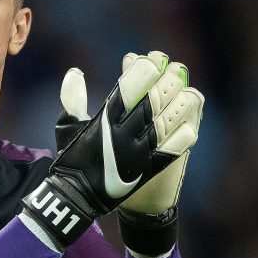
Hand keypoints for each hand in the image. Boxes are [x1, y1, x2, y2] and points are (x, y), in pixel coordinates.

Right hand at [22, 51, 202, 248]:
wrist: (77, 198)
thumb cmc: (72, 160)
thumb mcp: (67, 128)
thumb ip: (72, 99)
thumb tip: (74, 72)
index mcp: (103, 121)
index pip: (127, 88)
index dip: (143, 70)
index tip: (153, 58)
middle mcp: (122, 135)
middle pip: (152, 102)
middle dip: (167, 82)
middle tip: (177, 70)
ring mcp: (137, 153)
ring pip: (166, 123)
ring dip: (179, 106)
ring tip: (188, 93)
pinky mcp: (148, 170)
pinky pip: (171, 151)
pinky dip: (182, 137)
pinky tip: (189, 126)